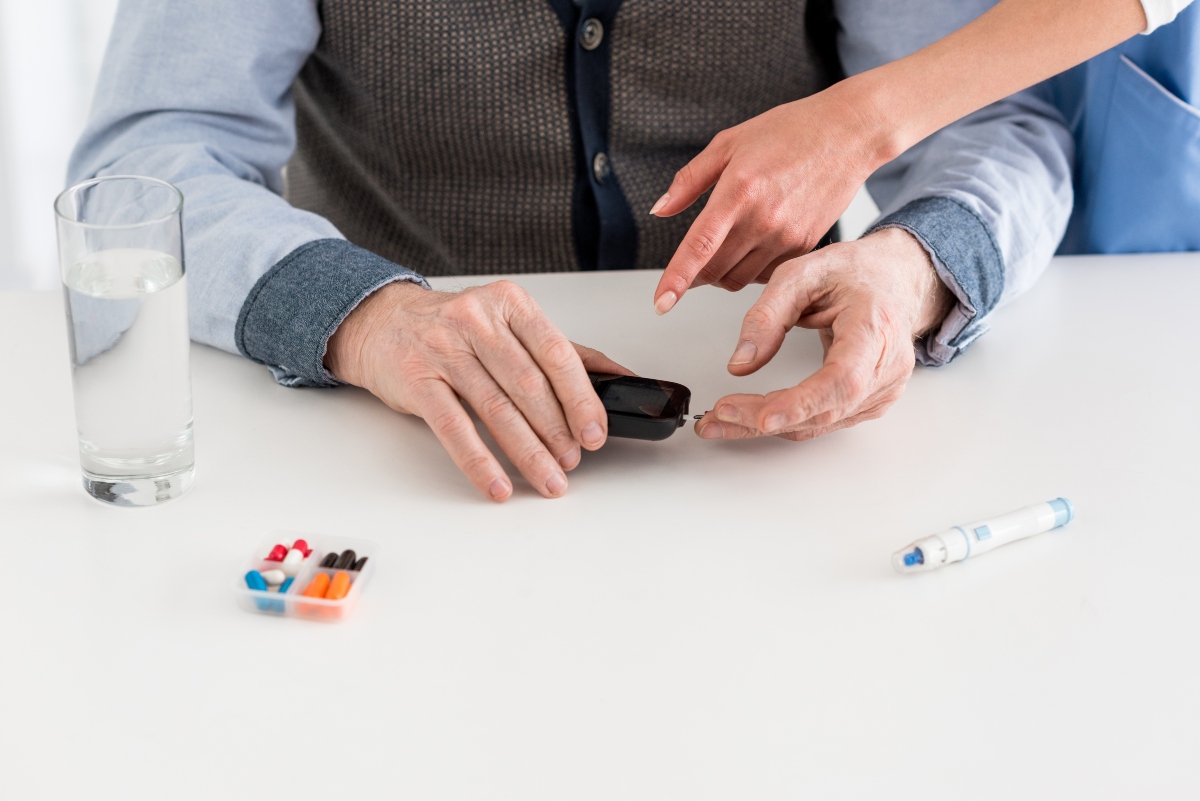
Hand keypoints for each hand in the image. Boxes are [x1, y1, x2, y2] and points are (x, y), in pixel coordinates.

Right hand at [326, 280, 631, 501]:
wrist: (381, 323)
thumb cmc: (453, 328)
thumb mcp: (509, 325)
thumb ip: (562, 350)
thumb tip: (620, 377)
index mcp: (510, 303)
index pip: (557, 354)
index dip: (581, 399)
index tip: (595, 432)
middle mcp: (477, 320)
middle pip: (529, 385)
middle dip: (557, 431)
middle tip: (573, 461)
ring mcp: (443, 349)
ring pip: (496, 410)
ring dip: (528, 452)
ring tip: (549, 478)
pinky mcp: (416, 380)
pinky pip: (454, 428)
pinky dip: (480, 462)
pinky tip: (499, 484)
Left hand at [650, 80, 898, 314]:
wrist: (848, 133)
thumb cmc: (789, 131)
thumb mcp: (729, 142)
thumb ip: (689, 180)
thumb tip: (660, 209)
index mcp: (738, 191)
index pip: (699, 247)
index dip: (676, 279)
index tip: (661, 303)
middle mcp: (763, 219)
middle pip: (715, 272)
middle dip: (697, 274)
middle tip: (695, 260)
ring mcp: (787, 236)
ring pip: (739, 279)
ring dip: (723, 273)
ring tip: (727, 246)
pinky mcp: (806, 245)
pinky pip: (767, 274)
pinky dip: (752, 269)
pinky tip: (755, 244)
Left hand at [693, 228, 952, 441]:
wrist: (893, 279)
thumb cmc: (854, 272)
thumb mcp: (801, 274)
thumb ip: (766, 317)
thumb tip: (740, 365)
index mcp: (874, 328)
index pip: (842, 380)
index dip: (801, 404)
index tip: (762, 418)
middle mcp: (886, 367)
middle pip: (824, 410)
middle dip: (763, 419)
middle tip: (715, 417)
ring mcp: (883, 390)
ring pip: (819, 424)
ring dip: (766, 427)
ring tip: (720, 421)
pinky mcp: (871, 403)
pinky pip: (824, 422)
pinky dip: (786, 422)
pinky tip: (753, 417)